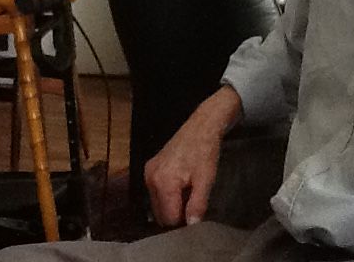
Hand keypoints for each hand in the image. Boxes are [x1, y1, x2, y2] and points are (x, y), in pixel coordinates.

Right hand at [144, 85, 242, 226]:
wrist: (201, 126)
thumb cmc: (205, 151)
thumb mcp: (206, 179)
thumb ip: (197, 204)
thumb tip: (191, 226)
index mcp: (164, 182)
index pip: (169, 218)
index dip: (183, 221)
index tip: (195, 214)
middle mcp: (150, 179)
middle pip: (160, 214)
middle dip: (176, 214)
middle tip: (193, 203)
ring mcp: (148, 173)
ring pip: (157, 204)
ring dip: (171, 205)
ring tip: (188, 192)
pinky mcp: (149, 168)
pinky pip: (155, 192)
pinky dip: (167, 195)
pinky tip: (181, 186)